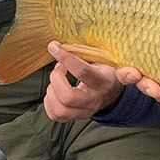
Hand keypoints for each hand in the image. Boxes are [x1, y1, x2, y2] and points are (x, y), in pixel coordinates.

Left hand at [41, 42, 159, 121]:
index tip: (54, 45)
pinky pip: (54, 115)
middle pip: (68, 96)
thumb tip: (99, 42)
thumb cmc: (105, 70)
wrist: (111, 94)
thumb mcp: (108, 60)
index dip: (66, 58)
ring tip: (57, 78)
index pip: (83, 72)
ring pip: (59, 108)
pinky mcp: (74, 118)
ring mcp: (84, 112)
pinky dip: (48, 101)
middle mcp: (94, 100)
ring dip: (52, 90)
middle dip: (56, 78)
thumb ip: (100, 53)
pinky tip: (54, 90)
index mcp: (103, 82)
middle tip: (58, 67)